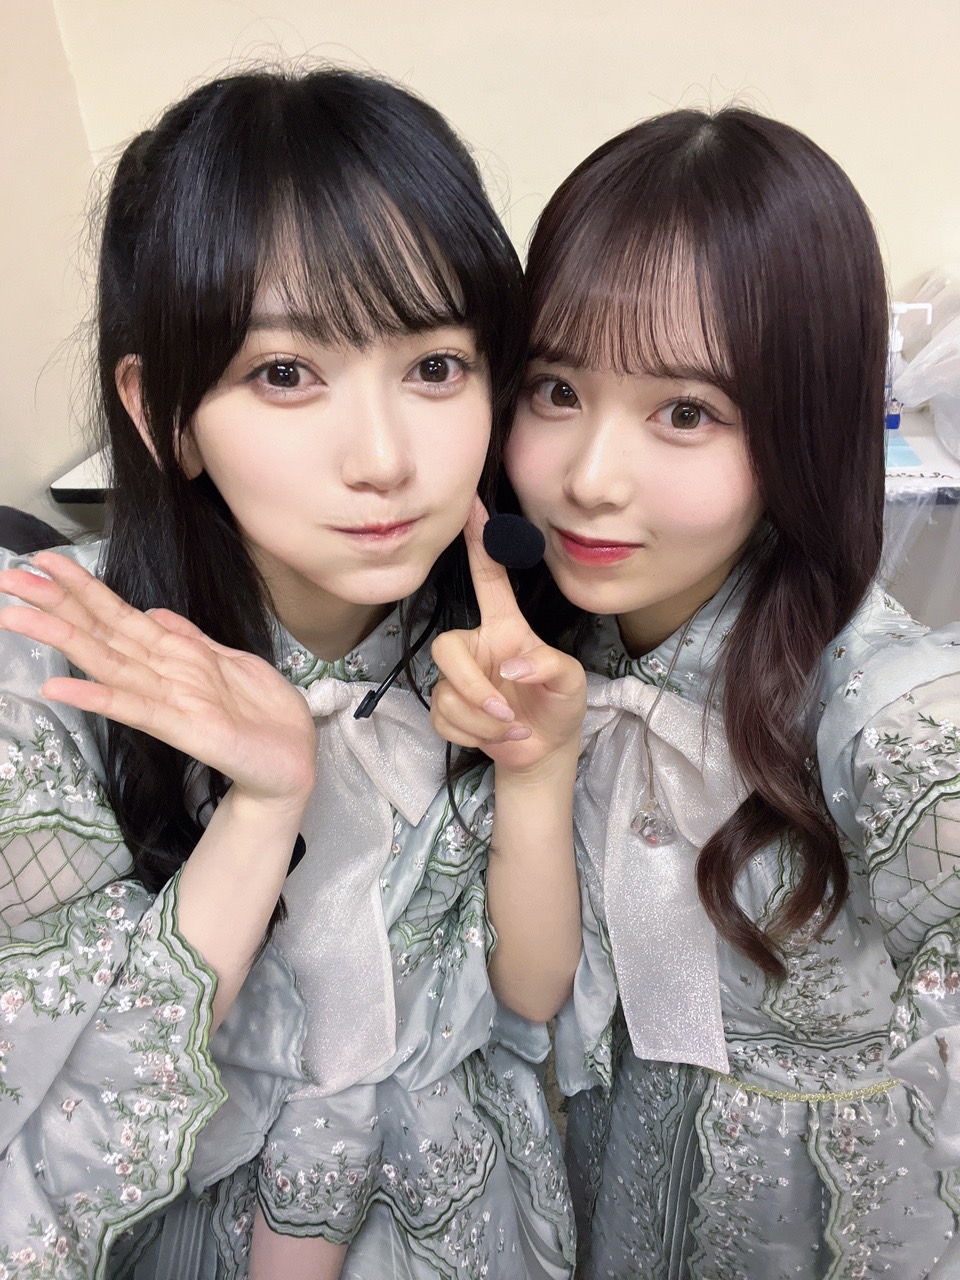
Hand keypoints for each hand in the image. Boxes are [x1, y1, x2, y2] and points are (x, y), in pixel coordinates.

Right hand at [0, 553, 315, 810]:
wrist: (293, 761)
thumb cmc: (263, 713)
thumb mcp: (232, 660)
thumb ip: (190, 637)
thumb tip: (153, 611)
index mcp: (174, 653)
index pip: (119, 614)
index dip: (82, 587)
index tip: (44, 561)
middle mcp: (162, 674)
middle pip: (100, 632)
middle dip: (54, 605)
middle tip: (8, 580)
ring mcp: (168, 700)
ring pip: (106, 661)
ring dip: (61, 638)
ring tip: (16, 617)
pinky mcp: (183, 727)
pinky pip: (134, 707)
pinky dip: (96, 696)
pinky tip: (58, 686)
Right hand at [430, 499, 585, 774]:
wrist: (545, 751)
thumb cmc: (560, 704)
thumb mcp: (571, 681)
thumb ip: (548, 666)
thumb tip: (511, 669)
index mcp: (505, 628)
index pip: (488, 578)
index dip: (479, 543)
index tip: (472, 506)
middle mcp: (477, 647)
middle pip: (445, 647)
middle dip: (472, 686)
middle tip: (504, 711)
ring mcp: (459, 679)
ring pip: (447, 692)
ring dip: (482, 720)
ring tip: (513, 728)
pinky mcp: (447, 709)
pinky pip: (443, 718)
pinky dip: (473, 734)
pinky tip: (496, 737)